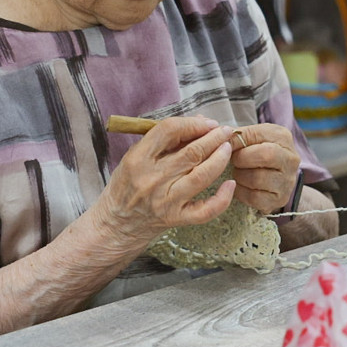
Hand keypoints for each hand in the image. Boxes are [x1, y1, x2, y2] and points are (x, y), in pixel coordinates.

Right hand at [96, 117, 234, 245]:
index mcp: (138, 159)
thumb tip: (200, 122)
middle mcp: (152, 179)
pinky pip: (205, 210)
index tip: (207, 123)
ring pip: (202, 176)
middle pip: (192, 152)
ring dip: (220, 159)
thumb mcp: (135, 156)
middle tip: (225, 131)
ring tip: (228, 148)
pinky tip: (231, 184)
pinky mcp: (176, 219)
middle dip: (214, 138)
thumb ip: (165, 139)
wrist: (115, 224)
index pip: (169, 131)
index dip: (193, 124)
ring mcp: (166, 201)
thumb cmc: (126, 185)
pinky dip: (222, 198)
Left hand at [228, 123, 300, 213]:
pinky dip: (241, 192)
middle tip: (233, 161)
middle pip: (264, 155)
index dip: (236, 141)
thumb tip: (217, 136)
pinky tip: (240, 186)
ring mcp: (287, 181)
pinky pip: (254, 197)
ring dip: (239, 176)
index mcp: (282, 137)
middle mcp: (290, 158)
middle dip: (241, 159)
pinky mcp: (279, 199)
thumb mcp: (252, 138)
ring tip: (237, 173)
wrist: (274, 179)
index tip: (224, 144)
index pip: (256, 135)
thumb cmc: (257, 153)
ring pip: (257, 178)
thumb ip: (237, 135)